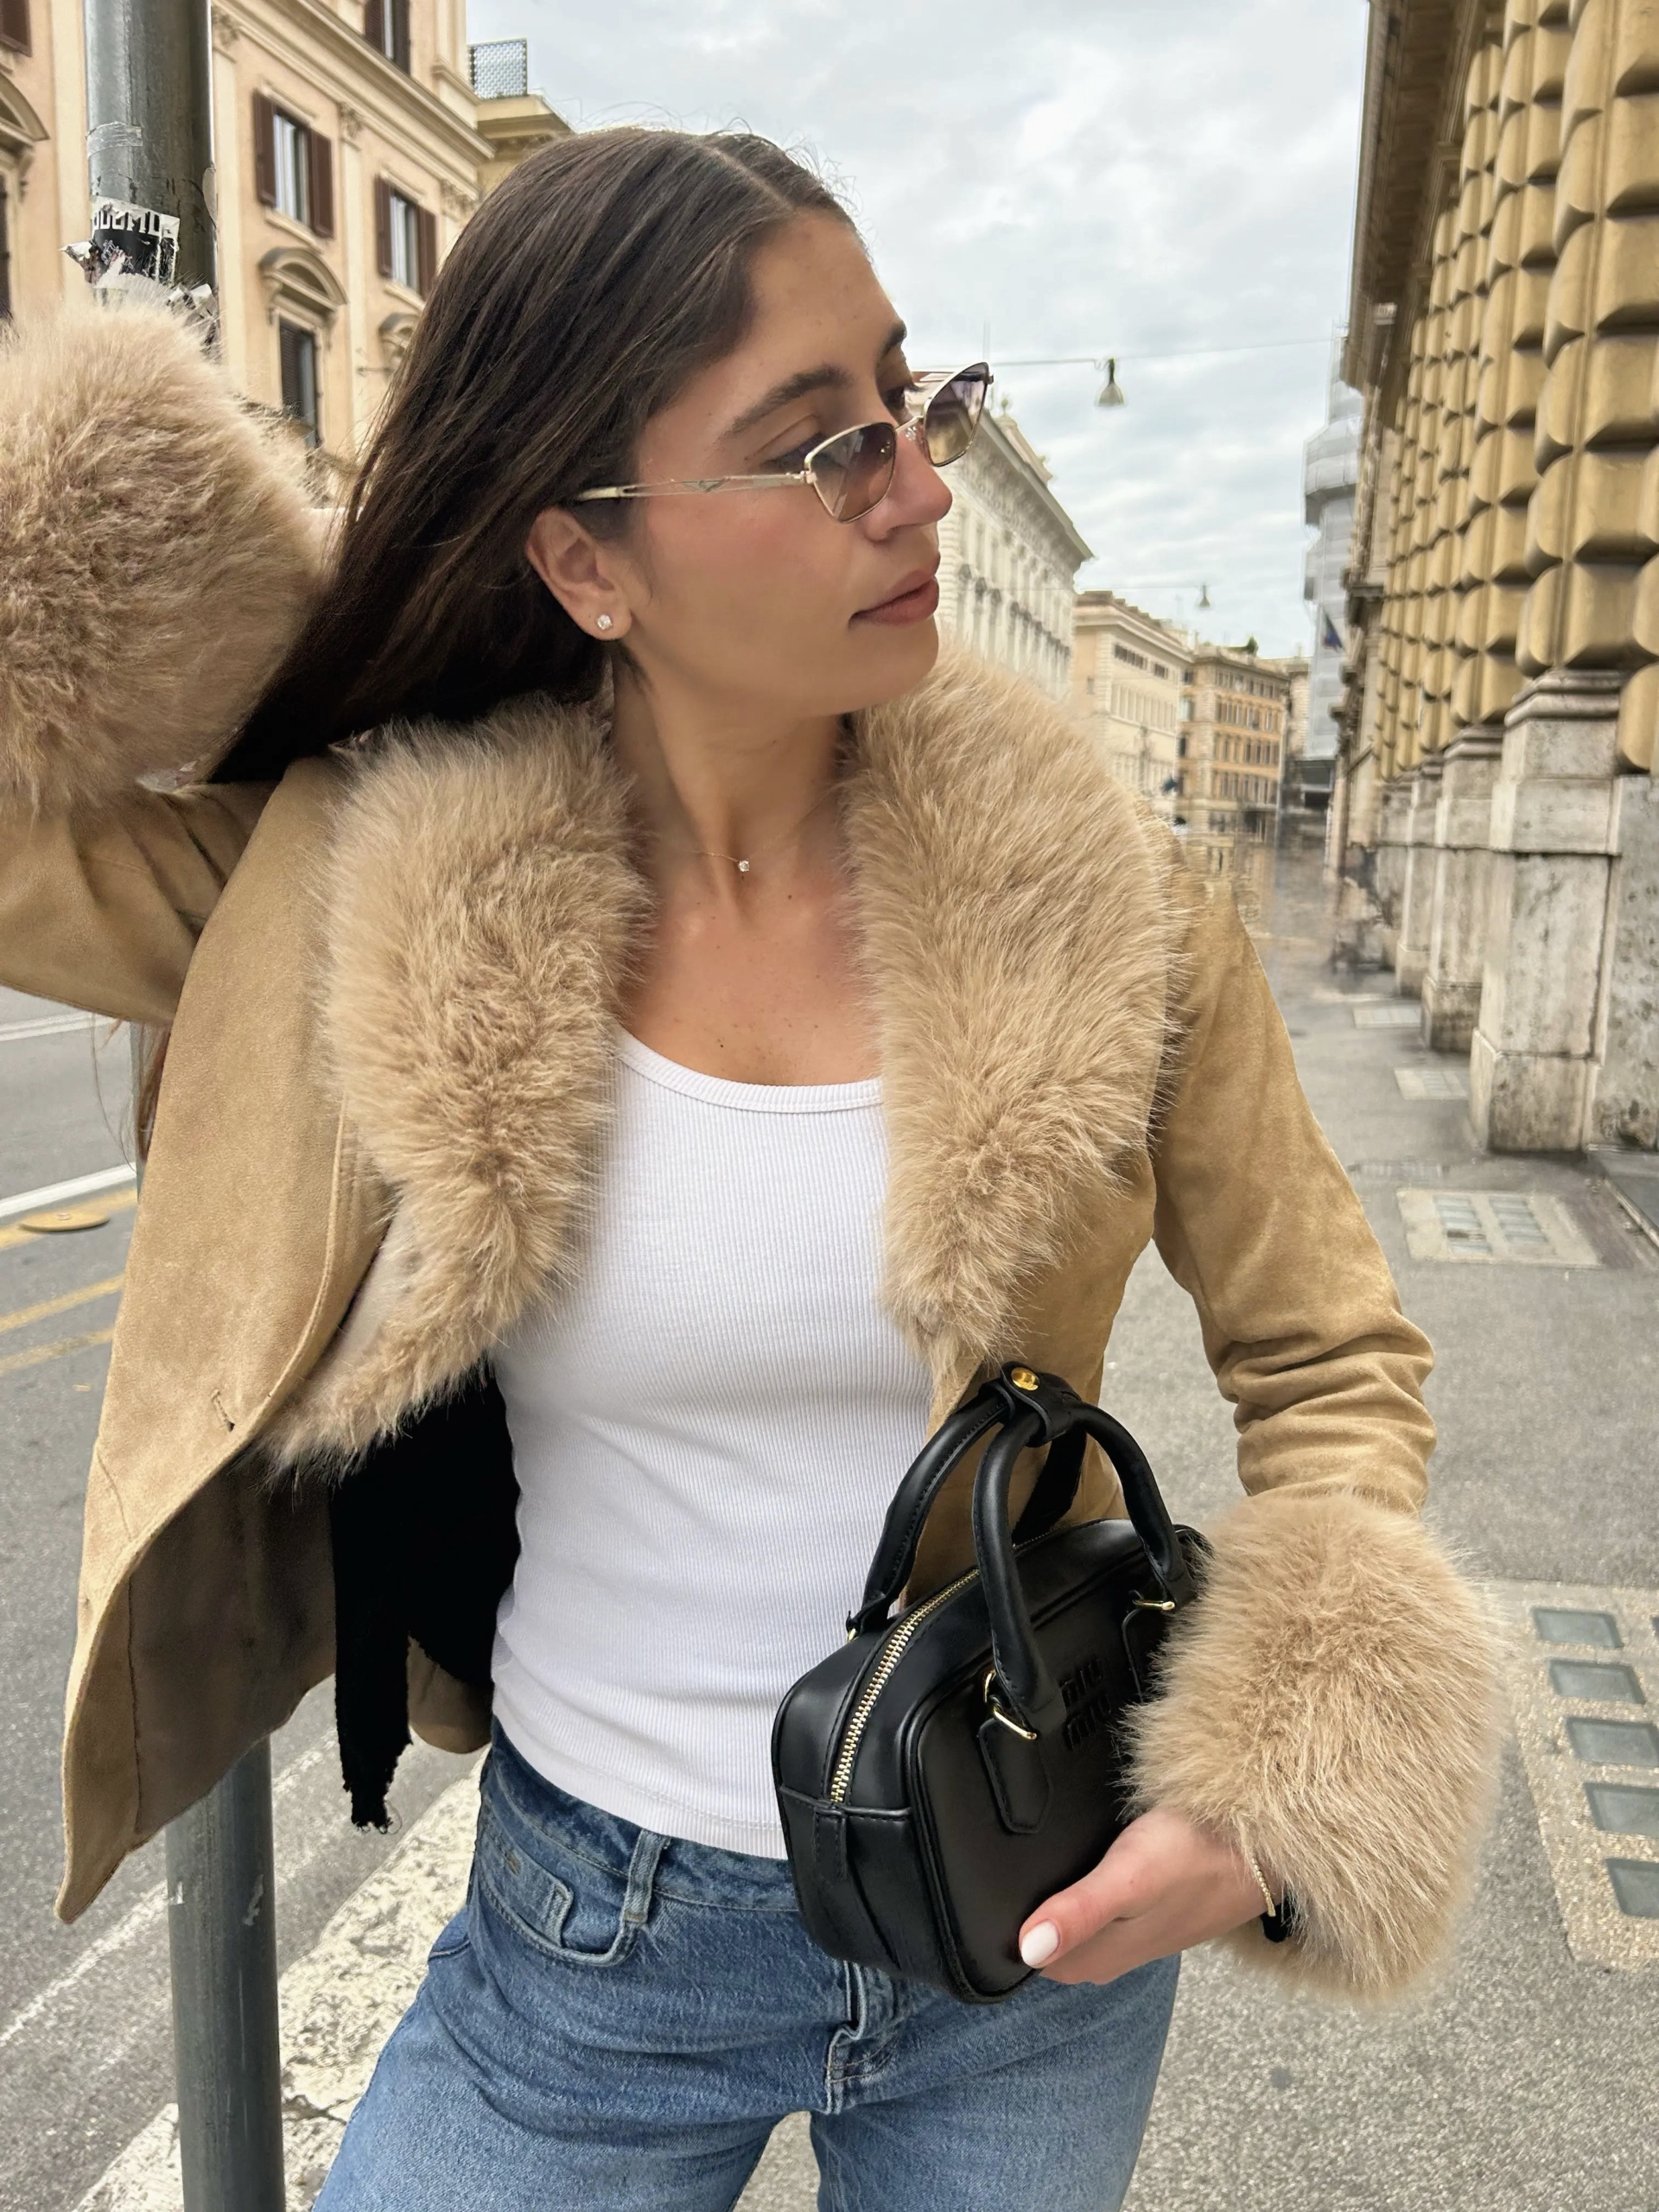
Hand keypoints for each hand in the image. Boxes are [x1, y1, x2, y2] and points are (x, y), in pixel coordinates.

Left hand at [1017, 1806, 1270, 1984]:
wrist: (1269, 1844)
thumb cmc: (1196, 1853)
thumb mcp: (1130, 1877)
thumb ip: (1079, 1912)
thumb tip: (1025, 1951)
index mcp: (1107, 1953)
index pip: (1039, 1963)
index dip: (1010, 1940)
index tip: (981, 1907)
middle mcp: (1122, 1948)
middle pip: (1062, 1948)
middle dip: (1032, 1924)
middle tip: (997, 1882)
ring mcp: (1146, 1928)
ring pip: (1089, 1930)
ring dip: (1065, 1910)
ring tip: (1034, 1875)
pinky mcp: (1164, 1904)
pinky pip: (1116, 1910)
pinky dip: (1096, 1896)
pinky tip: (1090, 1870)